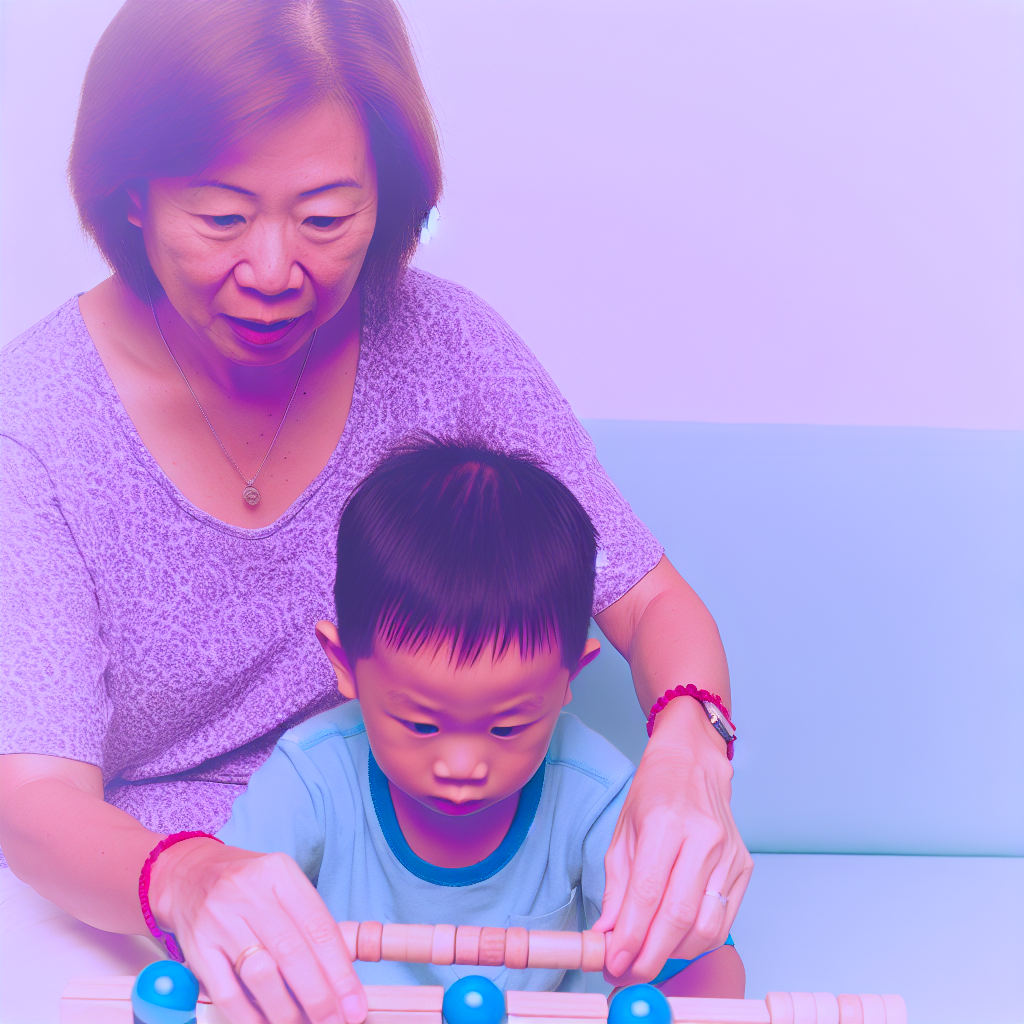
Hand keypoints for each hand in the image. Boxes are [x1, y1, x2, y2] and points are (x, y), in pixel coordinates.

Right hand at [150, 838, 366, 1023]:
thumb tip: (341, 979)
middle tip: (334, 1022)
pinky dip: (249, 1017)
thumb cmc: (248, 886)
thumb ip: (310, 924)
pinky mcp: (196, 947)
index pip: (319, 928)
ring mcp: (219, 920)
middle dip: (319, 997)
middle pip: (292, 953)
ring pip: (261, 975)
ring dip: (286, 1011)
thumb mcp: (283, 886)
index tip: (355, 1006)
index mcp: (280, 874)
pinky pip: (227, 992)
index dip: (340, 973)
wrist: (188, 874)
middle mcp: (249, 893)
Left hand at [593, 695, 752, 984]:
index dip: (630, 936)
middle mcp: (703, 838)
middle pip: (679, 917)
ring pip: (706, 927)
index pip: (648, 894)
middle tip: (628, 974)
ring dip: (674, 954)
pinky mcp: (744, 866)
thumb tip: (608, 935)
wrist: (694, 762)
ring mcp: (729, 854)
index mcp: (666, 823)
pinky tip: (676, 939)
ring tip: (649, 957)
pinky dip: (697, 941)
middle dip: (650, 956)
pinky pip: (723, 920)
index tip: (613, 962)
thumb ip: (617, 887)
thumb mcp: (623, 832)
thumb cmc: (655, 792)